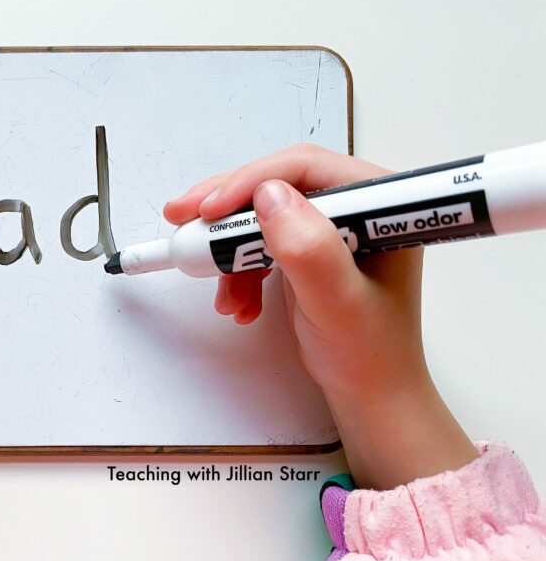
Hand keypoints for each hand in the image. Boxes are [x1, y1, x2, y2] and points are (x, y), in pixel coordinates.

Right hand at [165, 144, 477, 487]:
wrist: (368, 392)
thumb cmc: (367, 352)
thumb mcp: (336, 302)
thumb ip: (308, 248)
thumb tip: (270, 198)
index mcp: (378, 204)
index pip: (305, 168)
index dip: (251, 182)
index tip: (208, 210)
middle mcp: (356, 206)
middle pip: (277, 185)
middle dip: (227, 210)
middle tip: (182, 222)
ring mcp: (330, 228)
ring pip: (262, 215)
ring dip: (229, 249)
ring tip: (222, 294)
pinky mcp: (309, 249)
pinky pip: (260, 243)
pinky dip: (239, 269)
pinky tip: (237, 302)